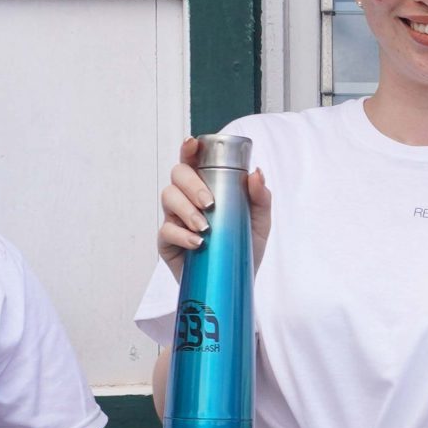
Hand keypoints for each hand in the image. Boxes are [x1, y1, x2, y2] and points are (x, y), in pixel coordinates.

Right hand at [155, 135, 272, 274]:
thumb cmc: (245, 248)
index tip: (192, 144)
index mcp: (206, 187)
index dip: (189, 149)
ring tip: (205, 227)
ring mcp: (174, 218)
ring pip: (168, 197)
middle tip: (210, 203)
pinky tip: (197, 243)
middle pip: (177, 175)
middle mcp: (187, 198)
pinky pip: (166, 230)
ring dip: (186, 209)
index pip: (193, 162)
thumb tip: (255, 173)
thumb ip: (260, 197)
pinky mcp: (167, 241)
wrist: (237, 283)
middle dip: (192, 185)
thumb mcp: (260, 222)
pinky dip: (182, 234)